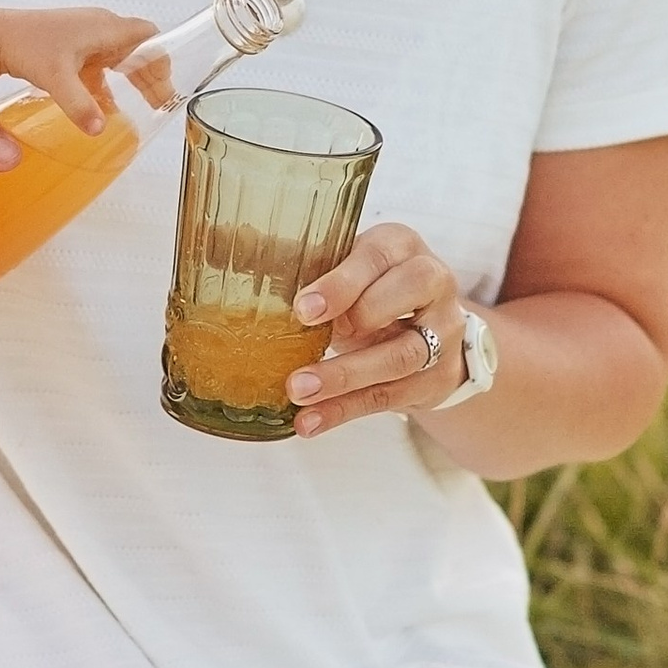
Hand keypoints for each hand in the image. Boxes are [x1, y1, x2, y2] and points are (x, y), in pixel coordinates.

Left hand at [0, 6, 159, 136]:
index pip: (149, 38)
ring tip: (143, 105)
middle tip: (160, 103)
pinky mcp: (73, 47)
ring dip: (132, 80)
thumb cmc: (29, 46)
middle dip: (151, 75)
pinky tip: (106, 107)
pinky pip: (101, 65)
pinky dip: (108, 84)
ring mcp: (87, 36)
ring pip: (120, 58)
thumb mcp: (57, 78)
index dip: (161, 60)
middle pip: (138, 50)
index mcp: (105, 28)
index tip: (167, 86)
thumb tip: (99, 129)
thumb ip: (79, 104)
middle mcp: (100, 28)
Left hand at [282, 223, 472, 434]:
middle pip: (406, 295)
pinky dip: (345, 411)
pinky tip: (310, 421)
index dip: (341, 283)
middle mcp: (432, 281)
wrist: (430, 328)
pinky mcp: (435, 377)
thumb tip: (226, 246)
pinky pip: (389, 396)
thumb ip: (296, 259)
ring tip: (298, 391)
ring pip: (400, 355)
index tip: (303, 310)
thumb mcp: (344, 266)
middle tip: (306, 338)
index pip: (377, 257)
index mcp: (400, 246)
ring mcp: (441, 332)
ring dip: (345, 377)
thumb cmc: (371, 287)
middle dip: (354, 320)